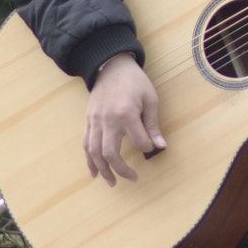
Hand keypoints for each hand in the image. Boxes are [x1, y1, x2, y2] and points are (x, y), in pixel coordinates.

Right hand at [85, 54, 164, 184]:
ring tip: (111, 182)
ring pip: (94, 152)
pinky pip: (86, 144)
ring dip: (103, 170)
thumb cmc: (135, 81)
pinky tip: (95, 172)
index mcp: (126, 113)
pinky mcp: (88, 120)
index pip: (138, 142)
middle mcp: (107, 120)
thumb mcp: (150, 99)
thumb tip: (161, 146)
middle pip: (110, 153)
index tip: (151, 145)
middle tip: (132, 178)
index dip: (147, 147)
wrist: (111, 65)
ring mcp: (95, 121)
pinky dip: (89, 160)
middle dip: (121, 169)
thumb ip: (153, 124)